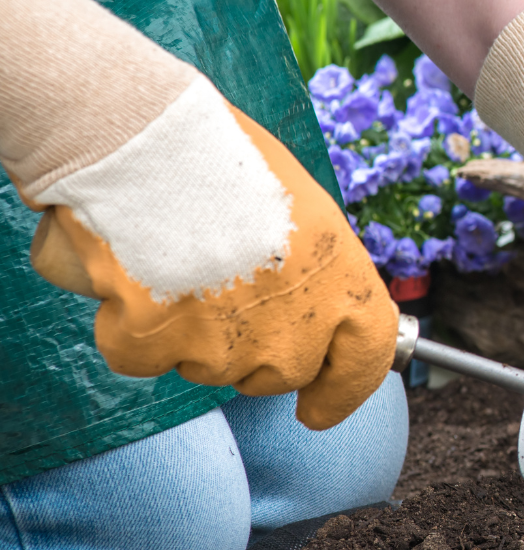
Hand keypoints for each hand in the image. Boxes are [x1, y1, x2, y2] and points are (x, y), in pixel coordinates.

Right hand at [0, 0, 396, 429]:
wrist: (148, 141)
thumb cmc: (227, 154)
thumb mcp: (302, 206)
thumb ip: (309, 266)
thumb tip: (297, 295)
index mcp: (342, 281)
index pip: (366, 359)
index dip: (344, 389)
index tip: (320, 408)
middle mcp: (294, 326)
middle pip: (276, 372)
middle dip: (250, 345)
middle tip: (222, 287)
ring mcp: (225, 344)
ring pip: (207, 366)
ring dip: (192, 330)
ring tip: (177, 259)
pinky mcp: (156, 347)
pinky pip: (143, 356)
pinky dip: (132, 325)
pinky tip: (134, 274)